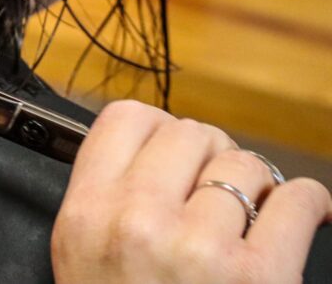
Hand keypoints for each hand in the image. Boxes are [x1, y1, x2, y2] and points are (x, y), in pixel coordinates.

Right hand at [52, 101, 331, 283]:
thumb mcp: (82, 259)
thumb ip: (106, 199)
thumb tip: (162, 149)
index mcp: (87, 214)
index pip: (125, 119)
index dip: (158, 130)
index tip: (174, 154)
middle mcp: (136, 221)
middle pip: (191, 133)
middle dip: (211, 159)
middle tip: (214, 194)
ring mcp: (198, 247)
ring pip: (245, 164)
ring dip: (255, 188)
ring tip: (249, 219)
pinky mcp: (259, 274)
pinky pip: (295, 199)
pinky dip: (306, 204)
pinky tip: (296, 218)